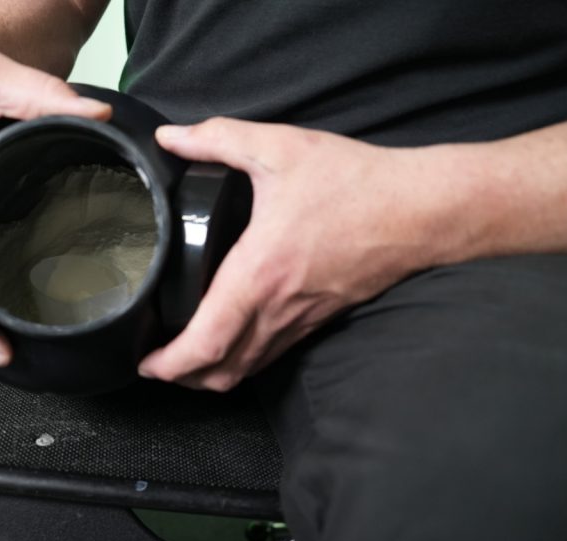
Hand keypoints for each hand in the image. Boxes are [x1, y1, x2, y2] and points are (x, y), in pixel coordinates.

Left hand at [138, 118, 435, 390]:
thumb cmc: (354, 182)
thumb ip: (219, 138)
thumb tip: (170, 136)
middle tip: (153, 364)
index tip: (143, 364)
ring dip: (211, 375)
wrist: (423, 210)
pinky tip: (229, 340)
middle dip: (182, 379)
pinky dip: (242, 360)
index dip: (170, 364)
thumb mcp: (280, 147)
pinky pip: (272, 355)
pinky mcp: (319, 318)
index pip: (206, 342)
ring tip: (183, 359)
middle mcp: (277, 309)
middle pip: (221, 371)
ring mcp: (301, 320)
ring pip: (247, 370)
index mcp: (258, 274)